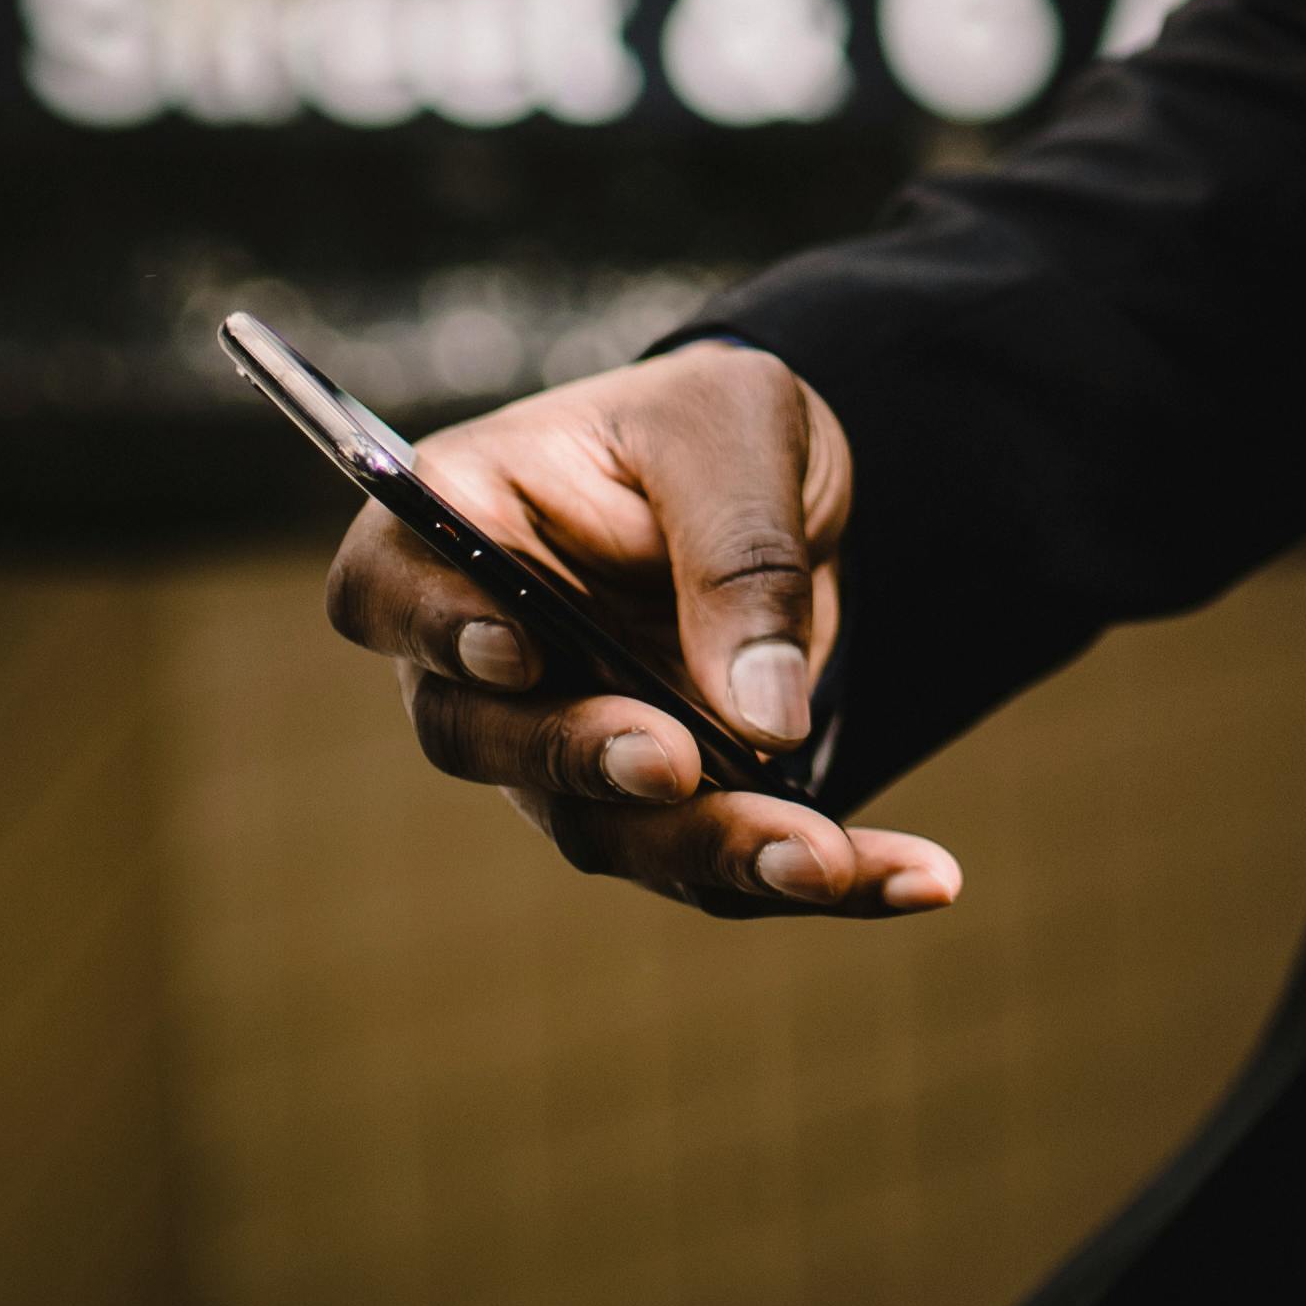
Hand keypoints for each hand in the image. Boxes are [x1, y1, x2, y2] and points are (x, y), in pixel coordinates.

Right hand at [323, 339, 960, 919]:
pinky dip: (823, 880)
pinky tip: (918, 878)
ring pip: (603, 827)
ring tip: (830, 858)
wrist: (779, 481)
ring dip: (716, 850)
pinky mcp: (653, 807)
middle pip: (486, 738)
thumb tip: (760, 714)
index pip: (387, 588)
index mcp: (464, 521)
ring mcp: (558, 746)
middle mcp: (482, 657)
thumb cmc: (715, 426)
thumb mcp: (739, 429)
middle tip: (676, 767)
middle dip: (584, 765)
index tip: (518, 651)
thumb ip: (738, 552)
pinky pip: (717, 866)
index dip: (433, 628)